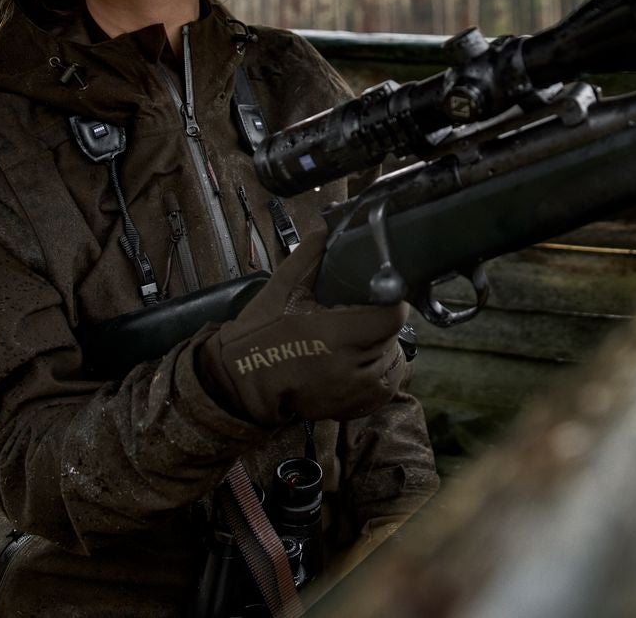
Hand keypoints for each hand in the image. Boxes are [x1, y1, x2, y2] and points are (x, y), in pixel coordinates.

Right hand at [196, 231, 405, 424]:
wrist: (242, 381)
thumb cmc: (262, 333)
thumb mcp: (282, 287)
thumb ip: (311, 256)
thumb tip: (330, 228)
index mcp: (335, 334)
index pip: (391, 317)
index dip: (391, 301)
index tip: (380, 293)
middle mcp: (350, 367)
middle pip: (393, 337)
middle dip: (381, 322)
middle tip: (361, 314)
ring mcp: (354, 391)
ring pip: (394, 362)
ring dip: (384, 347)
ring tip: (360, 337)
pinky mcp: (354, 407)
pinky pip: (386, 386)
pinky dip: (382, 372)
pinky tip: (362, 360)